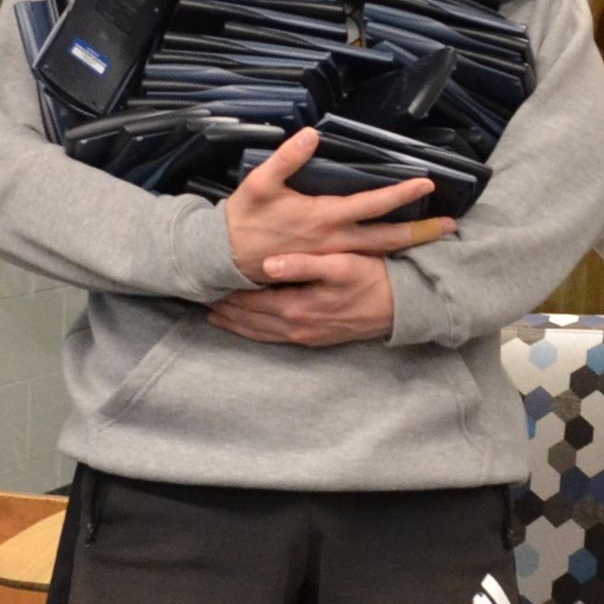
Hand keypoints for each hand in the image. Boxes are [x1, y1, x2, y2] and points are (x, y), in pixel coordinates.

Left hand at [208, 252, 399, 346]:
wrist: (402, 308)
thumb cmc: (373, 279)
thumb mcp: (341, 265)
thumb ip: (302, 265)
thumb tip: (267, 265)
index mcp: (298, 309)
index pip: (252, 303)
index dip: (228, 294)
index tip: (207, 285)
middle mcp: (297, 328)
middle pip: (250, 321)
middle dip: (226, 311)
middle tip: (201, 300)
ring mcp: (306, 336)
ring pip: (260, 333)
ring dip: (237, 325)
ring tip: (214, 316)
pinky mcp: (315, 339)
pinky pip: (275, 338)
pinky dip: (255, 333)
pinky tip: (248, 328)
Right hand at [221, 125, 450, 285]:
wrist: (226, 259)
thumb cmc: (244, 219)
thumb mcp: (260, 183)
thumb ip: (286, 158)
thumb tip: (310, 134)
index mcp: (324, 217)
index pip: (372, 204)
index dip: (401, 193)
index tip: (428, 182)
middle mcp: (335, 241)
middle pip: (388, 238)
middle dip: (421, 232)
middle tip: (452, 227)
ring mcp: (333, 257)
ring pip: (379, 253)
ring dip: (409, 245)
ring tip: (436, 239)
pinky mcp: (326, 267)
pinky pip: (364, 262)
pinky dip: (386, 256)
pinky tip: (400, 251)